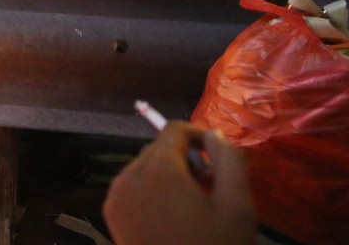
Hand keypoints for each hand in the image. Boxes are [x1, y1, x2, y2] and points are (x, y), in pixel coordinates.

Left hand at [103, 122, 255, 244]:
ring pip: (145, 167)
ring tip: (193, 205)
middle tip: (210, 188)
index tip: (218, 161)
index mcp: (158, 169)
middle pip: (159, 148)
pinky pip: (133, 187)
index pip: (175, 130)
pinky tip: (172, 218)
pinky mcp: (111, 215)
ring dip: (169, 175)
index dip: (200, 137)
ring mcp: (116, 196)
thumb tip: (214, 136)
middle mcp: (129, 175)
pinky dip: (152, 191)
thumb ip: (230, 160)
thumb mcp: (237, 206)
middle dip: (186, 159)